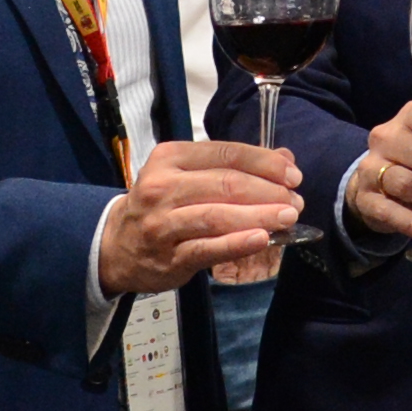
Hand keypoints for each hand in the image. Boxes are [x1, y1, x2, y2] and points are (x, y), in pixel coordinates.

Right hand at [97, 141, 302, 293]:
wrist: (117, 246)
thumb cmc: (163, 205)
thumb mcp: (189, 175)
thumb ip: (234, 164)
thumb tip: (285, 157)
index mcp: (170, 158)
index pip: (226, 153)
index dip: (265, 163)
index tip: (293, 175)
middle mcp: (162, 187)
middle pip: (226, 184)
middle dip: (269, 192)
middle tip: (295, 202)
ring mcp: (163, 223)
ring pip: (218, 216)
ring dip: (260, 216)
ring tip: (288, 217)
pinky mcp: (169, 256)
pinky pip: (209, 248)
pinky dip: (238, 243)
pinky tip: (262, 239)